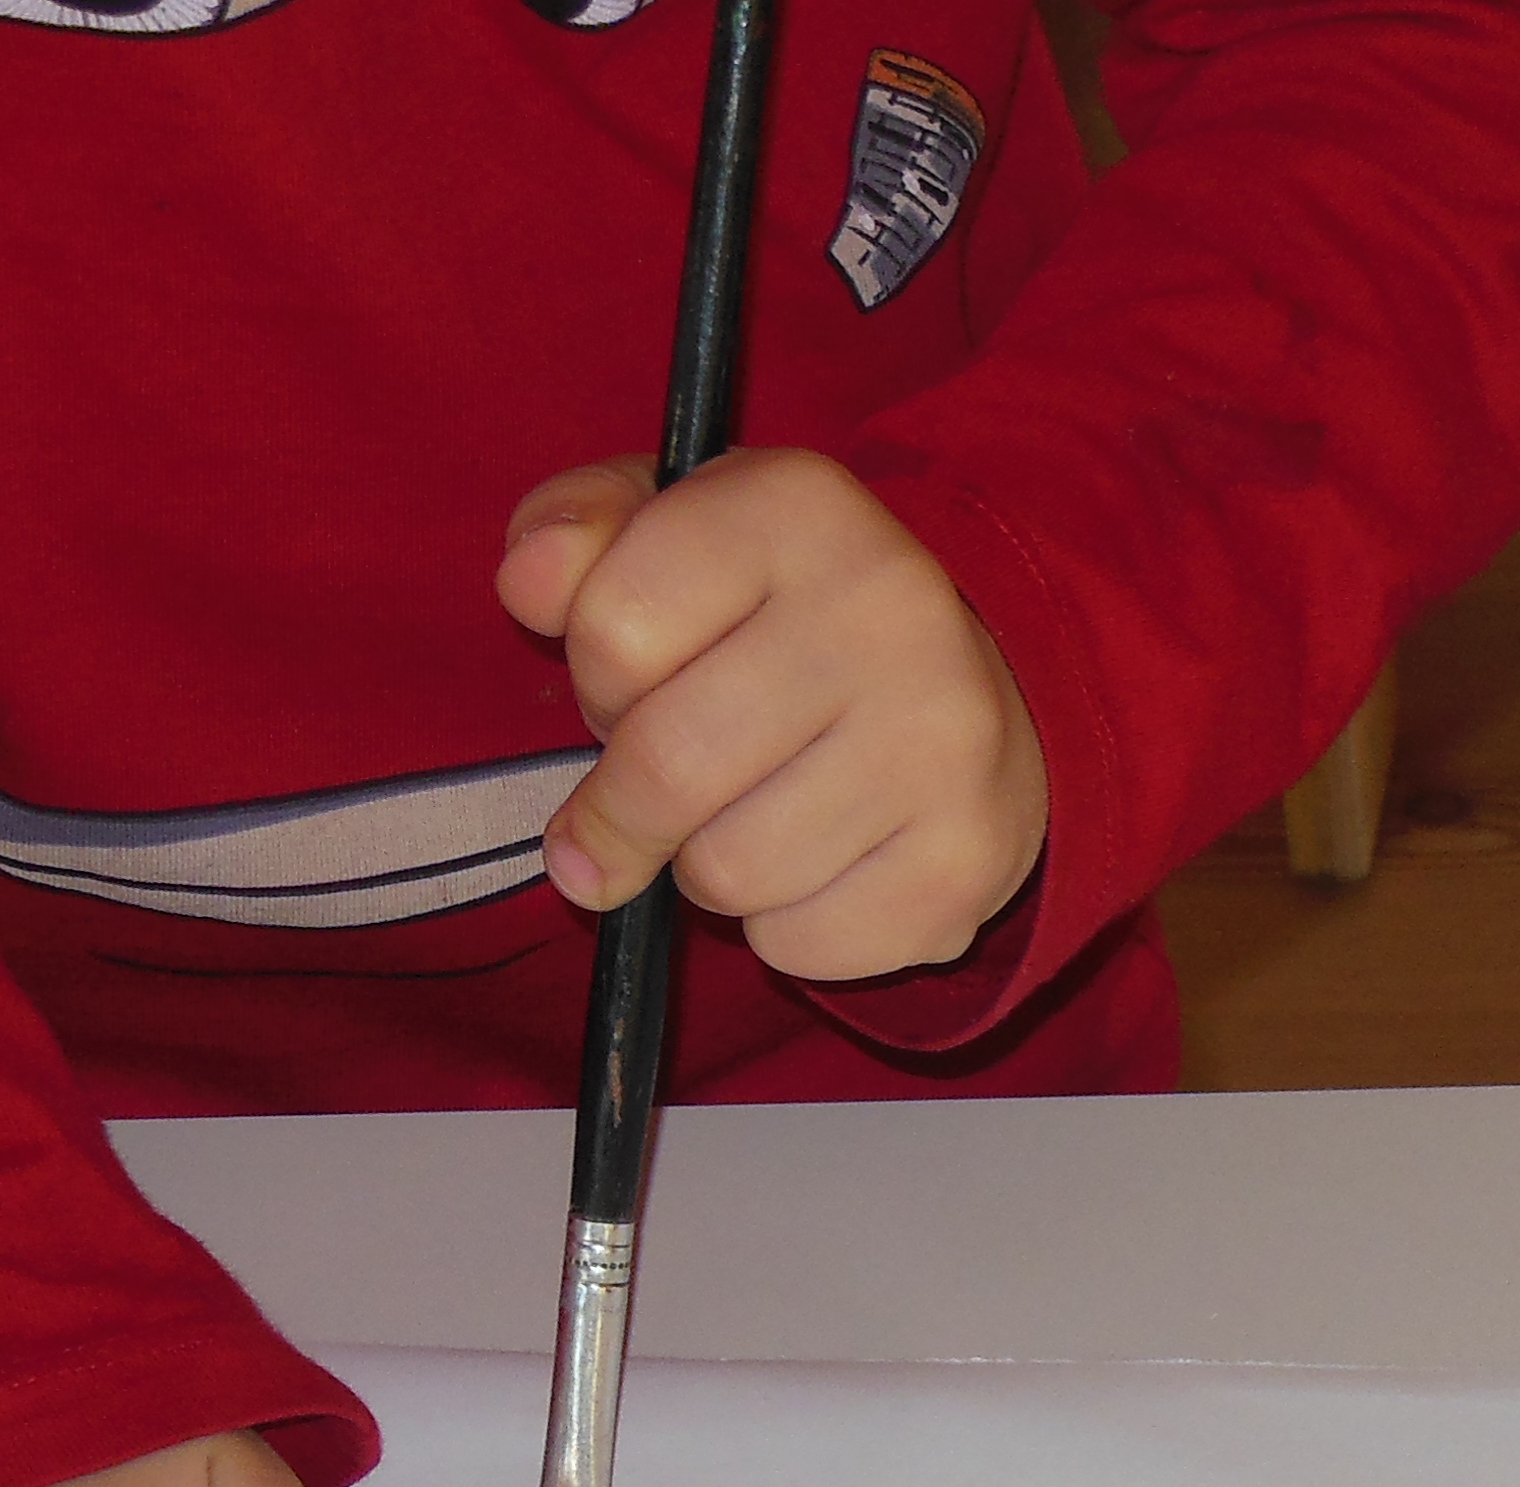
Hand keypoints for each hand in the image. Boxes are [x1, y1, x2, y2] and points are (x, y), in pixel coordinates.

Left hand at [498, 446, 1048, 981]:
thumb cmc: (789, 623)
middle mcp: (890, 612)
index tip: (632, 683)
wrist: (993, 702)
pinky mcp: (963, 863)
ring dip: (707, 868)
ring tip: (753, 820)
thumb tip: (526, 584)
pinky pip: (796, 944)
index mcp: (801, 508)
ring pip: (724, 873)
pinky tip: (822, 865)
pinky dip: (780, 927)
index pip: (612, 630)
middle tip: (655, 795)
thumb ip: (577, 534)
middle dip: (627, 806)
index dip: (598, 677)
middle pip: (664, 768)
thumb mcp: (680, 535)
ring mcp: (941, 745)